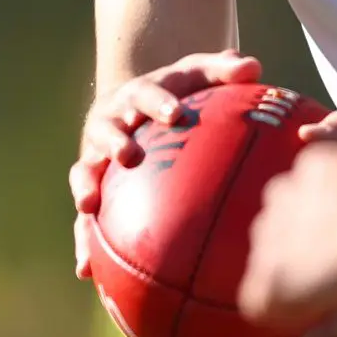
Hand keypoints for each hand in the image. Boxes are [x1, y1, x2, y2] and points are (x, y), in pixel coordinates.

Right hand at [70, 51, 259, 278]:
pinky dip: (84, 241)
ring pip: (84, 170)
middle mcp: (109, 124)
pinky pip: (84, 217)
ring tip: (88, 205)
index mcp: (136, 96)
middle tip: (127, 155)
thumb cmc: (176, 92)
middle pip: (106, 130)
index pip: (146, 94)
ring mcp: (95, 157)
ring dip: (85, 186)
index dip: (158, 103)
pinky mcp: (92, 187)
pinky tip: (87, 270)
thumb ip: (223, 70)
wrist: (134, 107)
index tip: (175, 113)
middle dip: (114, 141)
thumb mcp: (198, 75)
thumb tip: (253, 66)